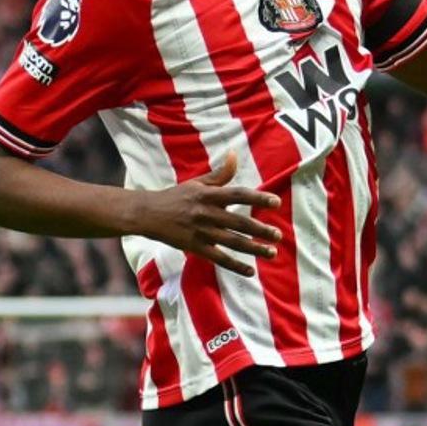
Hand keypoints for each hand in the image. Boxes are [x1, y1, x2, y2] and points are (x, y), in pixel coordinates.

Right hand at [138, 152, 282, 276]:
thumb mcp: (197, 183)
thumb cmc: (176, 196)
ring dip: (253, 248)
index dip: (258, 197)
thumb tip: (235, 154)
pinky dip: (235, 265)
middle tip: (278, 235)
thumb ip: (220, 173)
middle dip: (260, 230)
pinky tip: (250, 271)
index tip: (276, 202)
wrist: (148, 214)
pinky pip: (219, 258)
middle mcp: (206, 213)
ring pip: (232, 242)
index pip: (238, 194)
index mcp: (208, 195)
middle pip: (238, 222)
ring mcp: (201, 232)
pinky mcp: (195, 247)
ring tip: (272, 252)